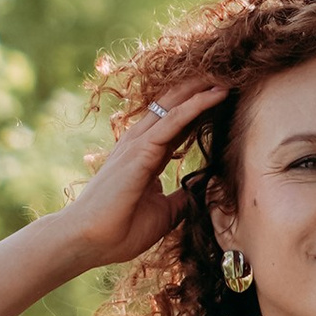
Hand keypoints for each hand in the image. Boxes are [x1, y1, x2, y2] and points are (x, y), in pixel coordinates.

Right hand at [58, 88, 228, 271]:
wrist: (88, 241)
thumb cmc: (119, 231)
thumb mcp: (164, 213)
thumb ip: (183, 197)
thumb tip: (204, 188)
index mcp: (144, 157)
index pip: (176, 125)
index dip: (199, 110)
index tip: (223, 98)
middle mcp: (139, 144)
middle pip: (174, 107)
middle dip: (199, 90)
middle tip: (228, 75)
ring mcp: (137, 144)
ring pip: (174, 106)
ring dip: (201, 89)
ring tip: (226, 74)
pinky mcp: (139, 151)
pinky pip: (172, 121)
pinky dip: (195, 105)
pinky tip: (214, 95)